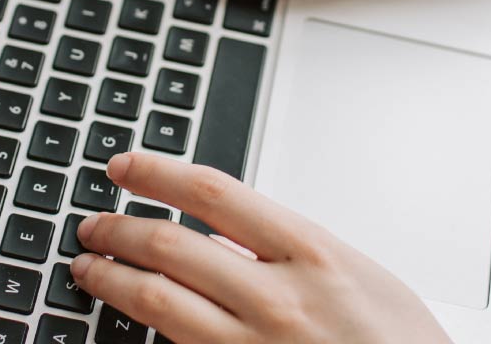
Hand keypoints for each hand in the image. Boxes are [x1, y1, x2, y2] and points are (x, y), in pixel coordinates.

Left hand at [71, 153, 450, 343]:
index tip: (124, 166)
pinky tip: (126, 317)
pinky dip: (144, 326)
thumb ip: (290, 245)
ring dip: (110, 278)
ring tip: (90, 267)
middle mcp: (277, 299)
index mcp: (311, 252)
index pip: (212, 193)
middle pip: (169, 245)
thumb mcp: (358, 272)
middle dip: (117, 228)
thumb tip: (227, 224)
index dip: (156, 172)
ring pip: (156, 301)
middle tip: (93, 223)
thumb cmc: (400, 342)